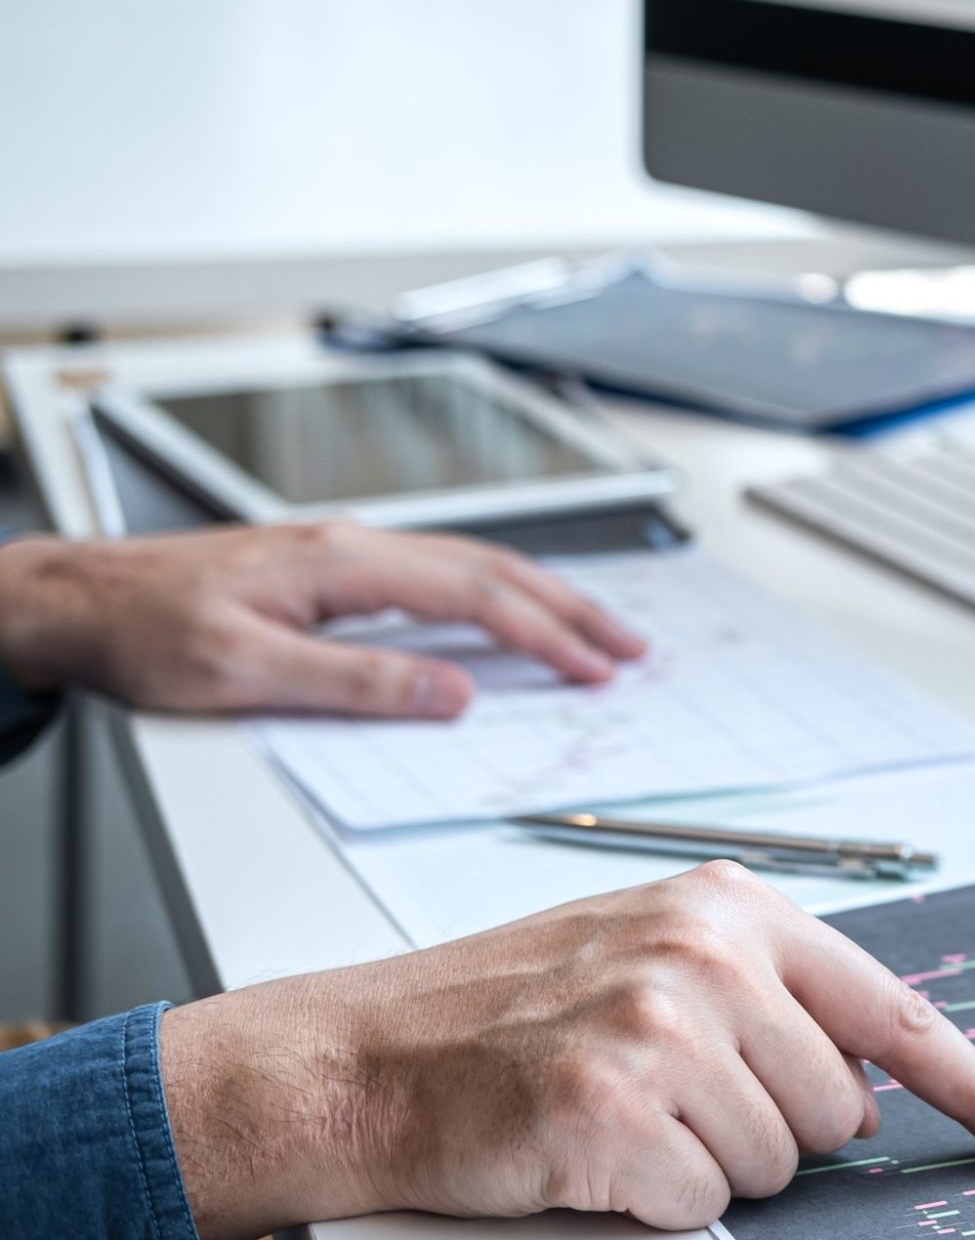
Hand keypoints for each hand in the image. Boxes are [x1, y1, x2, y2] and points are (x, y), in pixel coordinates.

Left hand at [0, 523, 644, 717]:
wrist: (78, 599)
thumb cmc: (145, 634)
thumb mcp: (247, 674)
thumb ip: (357, 684)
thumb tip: (453, 693)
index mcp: (346, 565)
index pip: (477, 597)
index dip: (548, 635)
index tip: (598, 667)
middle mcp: (356, 546)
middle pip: (493, 570)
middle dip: (572, 609)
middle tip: (631, 646)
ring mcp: (346, 552)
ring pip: (472, 564)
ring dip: (541, 597)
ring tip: (593, 629)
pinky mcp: (332, 567)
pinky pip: (439, 571)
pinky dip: (494, 593)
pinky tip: (506, 610)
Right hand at [157, 862, 974, 1239]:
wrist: (363, 1055)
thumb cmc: (507, 1011)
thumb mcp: (650, 950)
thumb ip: (769, 990)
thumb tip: (876, 1077)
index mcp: (732, 909)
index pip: (897, 1013)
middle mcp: (707, 957)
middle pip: (837, 1112)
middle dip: (770, 1130)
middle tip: (671, 1099)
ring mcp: (659, 1031)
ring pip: (775, 1167)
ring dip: (706, 1167)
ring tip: (622, 1115)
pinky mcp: (612, 1113)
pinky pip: (701, 1206)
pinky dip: (652, 1202)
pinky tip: (589, 1152)